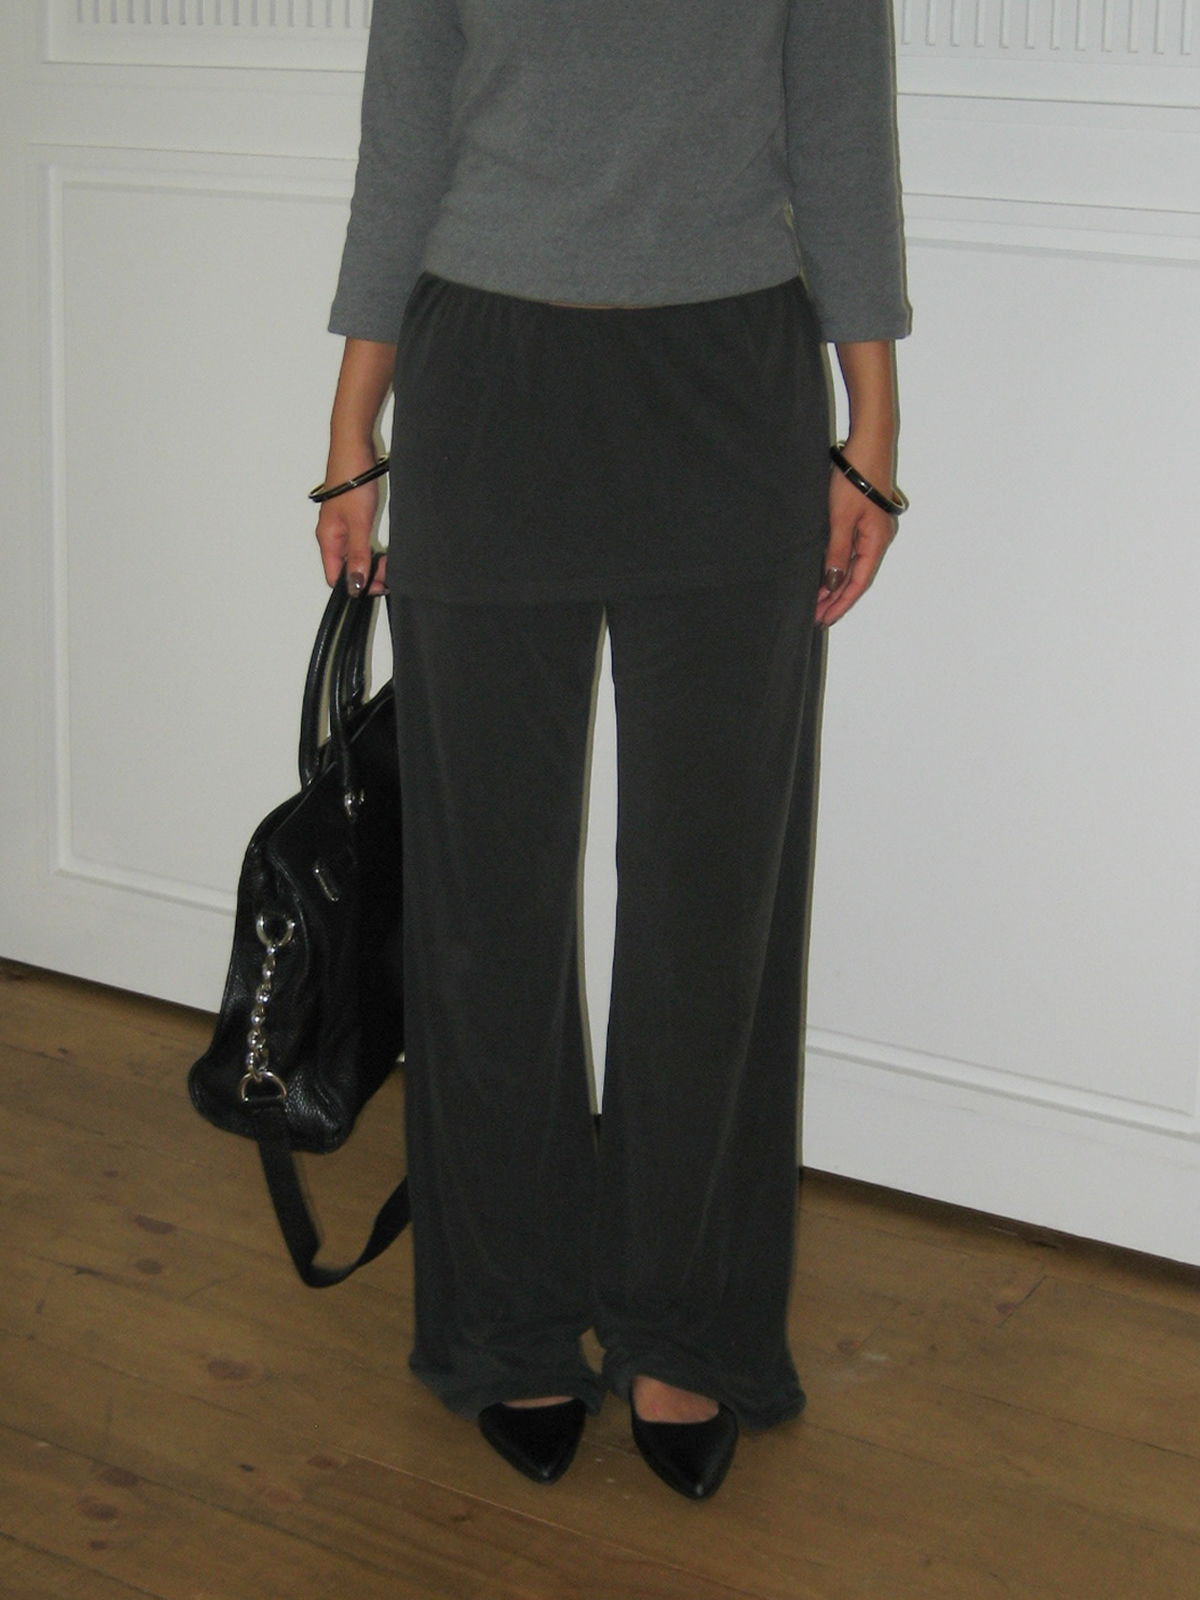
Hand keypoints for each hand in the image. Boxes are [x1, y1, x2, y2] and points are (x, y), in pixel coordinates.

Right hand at [313, 466, 387, 595]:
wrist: (354, 447)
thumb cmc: (351, 480)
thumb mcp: (359, 522)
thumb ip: (358, 554)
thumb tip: (355, 584)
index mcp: (327, 539)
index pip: (335, 577)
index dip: (354, 586)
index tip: (376, 585)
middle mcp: (331, 535)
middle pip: (346, 569)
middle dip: (367, 576)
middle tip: (387, 573)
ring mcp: (341, 526)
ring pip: (354, 556)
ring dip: (371, 563)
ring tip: (388, 561)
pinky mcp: (352, 516)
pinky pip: (359, 542)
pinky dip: (371, 549)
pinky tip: (383, 547)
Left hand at [815, 449, 898, 627]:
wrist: (867, 442)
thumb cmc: (855, 477)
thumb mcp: (840, 518)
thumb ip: (837, 552)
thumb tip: (834, 584)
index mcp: (876, 540)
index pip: (857, 583)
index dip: (841, 603)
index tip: (824, 619)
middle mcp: (878, 537)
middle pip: (856, 576)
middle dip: (836, 597)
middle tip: (815, 614)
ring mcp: (871, 527)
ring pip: (853, 564)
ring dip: (835, 581)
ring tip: (815, 598)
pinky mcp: (863, 517)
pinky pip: (850, 549)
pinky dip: (837, 563)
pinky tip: (824, 570)